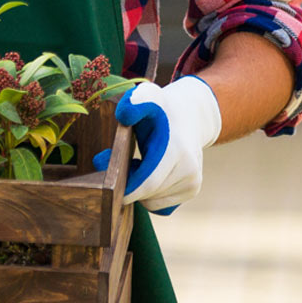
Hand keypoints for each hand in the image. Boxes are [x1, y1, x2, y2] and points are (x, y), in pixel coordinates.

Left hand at [93, 76, 221, 214]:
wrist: (192, 115)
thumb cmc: (163, 109)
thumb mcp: (149, 97)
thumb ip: (135, 102)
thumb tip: (125, 114)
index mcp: (177, 151)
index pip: (147, 184)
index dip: (125, 188)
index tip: (108, 182)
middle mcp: (189, 170)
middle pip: (147, 194)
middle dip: (128, 185)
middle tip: (120, 164)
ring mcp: (193, 182)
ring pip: (152, 202)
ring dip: (140, 189)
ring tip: (140, 165)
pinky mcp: (192, 189)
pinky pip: (161, 205)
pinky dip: (150, 195)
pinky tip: (151, 175)